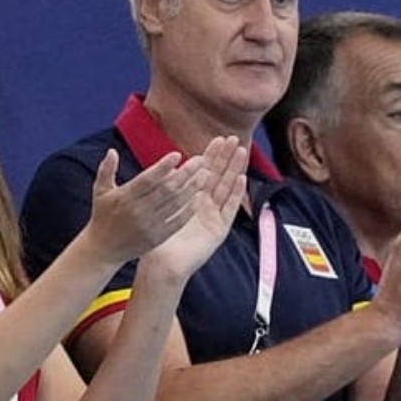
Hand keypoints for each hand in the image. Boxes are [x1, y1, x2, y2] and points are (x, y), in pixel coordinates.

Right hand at [78, 148, 198, 265]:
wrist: (103, 249)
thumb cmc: (102, 216)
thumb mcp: (100, 191)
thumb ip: (106, 170)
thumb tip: (112, 151)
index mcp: (125, 197)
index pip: (148, 179)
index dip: (163, 167)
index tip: (178, 154)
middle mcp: (138, 211)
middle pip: (167, 189)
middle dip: (186, 174)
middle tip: (201, 160)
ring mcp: (149, 225)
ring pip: (175, 204)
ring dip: (192, 189)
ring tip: (205, 175)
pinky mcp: (156, 237)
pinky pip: (177, 222)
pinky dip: (188, 210)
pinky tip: (199, 198)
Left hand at [147, 135, 245, 276]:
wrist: (163, 263)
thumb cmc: (158, 237)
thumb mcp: (161, 207)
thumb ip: (166, 188)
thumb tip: (169, 167)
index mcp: (191, 197)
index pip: (204, 171)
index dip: (212, 155)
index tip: (218, 138)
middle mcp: (205, 205)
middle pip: (219, 176)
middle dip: (227, 157)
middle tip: (234, 138)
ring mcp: (214, 216)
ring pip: (227, 188)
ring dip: (235, 170)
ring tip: (241, 151)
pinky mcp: (219, 229)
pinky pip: (229, 209)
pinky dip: (236, 194)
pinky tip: (242, 179)